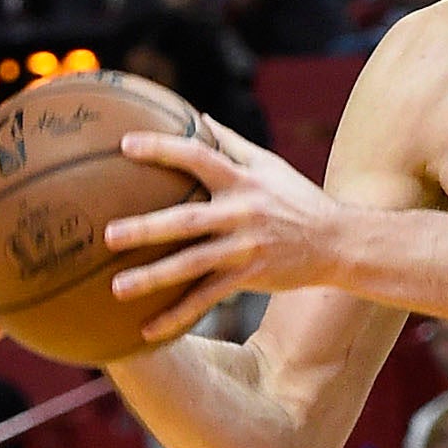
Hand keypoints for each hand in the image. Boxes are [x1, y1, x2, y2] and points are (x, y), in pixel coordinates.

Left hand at [102, 118, 347, 340]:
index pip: (198, 157)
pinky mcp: (250, 277)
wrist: (340, 242)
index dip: (162, 149)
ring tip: (117, 288)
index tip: (125, 145)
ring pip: (193, 265)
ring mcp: (245, 249)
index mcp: (244, 181)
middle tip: (108, 235)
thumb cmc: (299, 199)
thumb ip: (232, 143)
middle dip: (148, 228)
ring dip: (154, 278)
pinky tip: (148, 330)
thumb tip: (198, 117)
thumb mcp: (271, 166)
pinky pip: (208, 299)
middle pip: (188, 219)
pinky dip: (179, 315)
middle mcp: (242, 213)